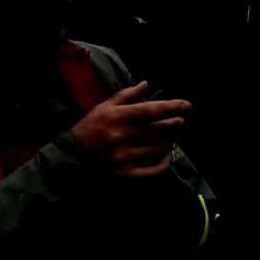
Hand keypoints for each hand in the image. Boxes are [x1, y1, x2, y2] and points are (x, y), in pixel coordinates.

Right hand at [68, 81, 189, 177]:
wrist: (71, 156)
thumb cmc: (90, 128)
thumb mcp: (104, 106)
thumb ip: (127, 95)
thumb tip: (147, 85)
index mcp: (118, 117)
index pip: (151, 110)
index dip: (172, 107)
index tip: (187, 105)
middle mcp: (123, 136)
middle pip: (158, 129)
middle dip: (174, 124)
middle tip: (180, 121)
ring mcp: (125, 157)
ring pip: (158, 148)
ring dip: (169, 141)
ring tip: (172, 136)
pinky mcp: (125, 174)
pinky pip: (152, 171)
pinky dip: (164, 164)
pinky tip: (167, 157)